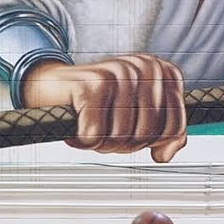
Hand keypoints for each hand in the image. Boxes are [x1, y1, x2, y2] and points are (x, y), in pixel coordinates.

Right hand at [20, 53, 187, 161]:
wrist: (50, 86)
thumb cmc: (95, 103)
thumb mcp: (135, 114)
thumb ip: (163, 134)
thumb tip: (164, 156)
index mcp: (160, 72)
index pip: (173, 127)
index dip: (150, 143)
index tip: (128, 135)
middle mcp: (143, 67)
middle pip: (146, 135)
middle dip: (122, 145)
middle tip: (103, 135)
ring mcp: (118, 73)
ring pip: (121, 137)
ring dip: (100, 145)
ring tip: (88, 130)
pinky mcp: (91, 84)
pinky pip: (95, 135)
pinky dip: (82, 141)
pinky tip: (76, 131)